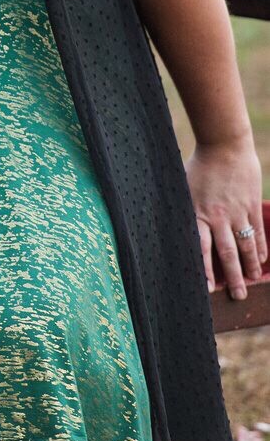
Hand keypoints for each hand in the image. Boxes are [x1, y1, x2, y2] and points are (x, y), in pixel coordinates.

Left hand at [184, 137, 267, 300]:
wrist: (224, 143)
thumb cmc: (199, 165)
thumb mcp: (185, 187)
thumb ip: (186, 210)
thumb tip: (179, 230)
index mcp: (198, 212)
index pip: (201, 248)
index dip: (205, 271)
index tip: (208, 290)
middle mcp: (218, 215)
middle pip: (227, 252)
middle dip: (233, 277)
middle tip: (239, 297)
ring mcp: (238, 210)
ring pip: (246, 244)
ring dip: (250, 266)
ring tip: (253, 282)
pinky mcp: (252, 203)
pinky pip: (257, 230)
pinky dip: (260, 247)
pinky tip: (261, 260)